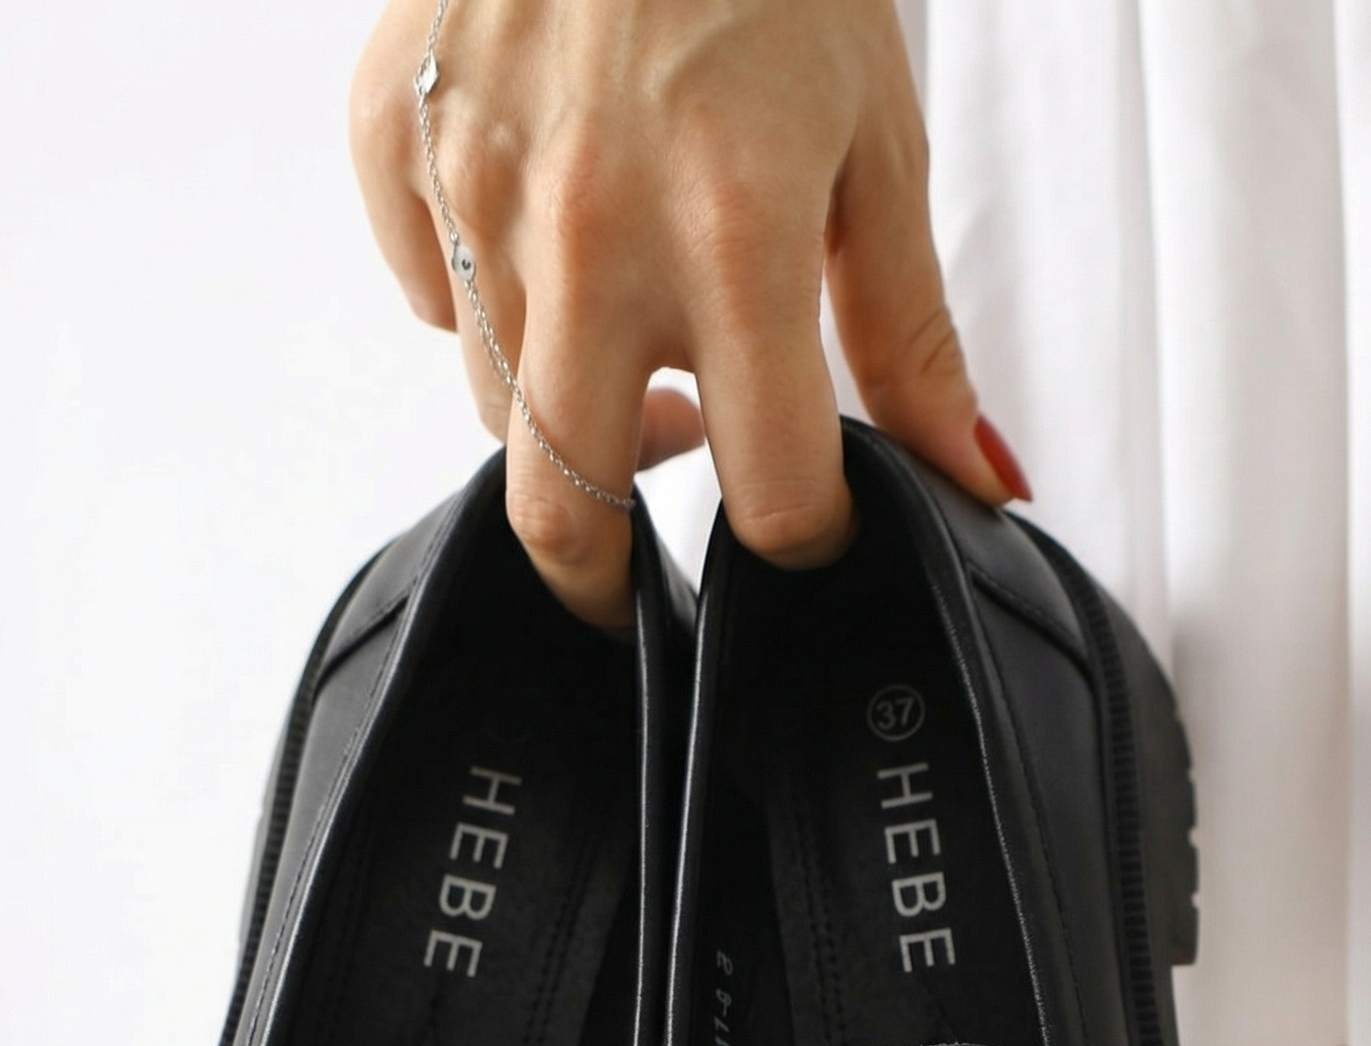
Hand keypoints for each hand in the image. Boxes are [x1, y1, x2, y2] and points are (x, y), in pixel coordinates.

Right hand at [351, 0, 1027, 624]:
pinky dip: (483, 303)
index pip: (767, 488)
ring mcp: (473, 186)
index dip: (800, 537)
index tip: (807, 526)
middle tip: (638, 580)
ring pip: (499, 410)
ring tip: (629, 334)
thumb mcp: (878, 146)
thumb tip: (976, 480)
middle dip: (608, 582)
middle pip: (564, 512)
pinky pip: (426, 296)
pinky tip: (544, 237)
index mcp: (736, 233)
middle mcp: (589, 231)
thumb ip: (913, 337)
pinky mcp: (394, 137)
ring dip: (565, 412)